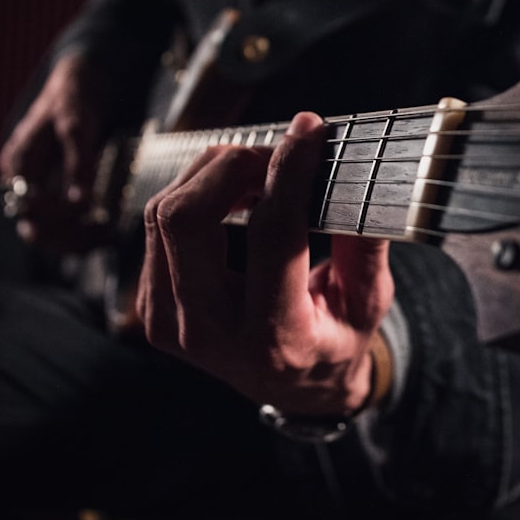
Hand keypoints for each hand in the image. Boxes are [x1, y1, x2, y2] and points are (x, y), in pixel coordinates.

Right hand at [0, 50, 109, 250]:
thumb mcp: (76, 129)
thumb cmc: (73, 102)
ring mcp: (36, 188)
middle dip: (69, 237)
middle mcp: (22, 181)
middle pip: (35, 228)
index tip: (94, 219)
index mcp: (19, 164)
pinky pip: (61, 222)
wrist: (78, 86)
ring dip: (76, 239)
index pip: (31, 210)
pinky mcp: (52, 191)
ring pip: (48, 231)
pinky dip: (81, 230)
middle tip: (105, 233)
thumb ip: (77, 165)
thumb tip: (79, 203)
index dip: (60, 222)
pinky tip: (106, 229)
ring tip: (109, 234)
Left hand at [136, 112, 393, 416]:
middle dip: (232, 166)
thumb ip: (363, 246)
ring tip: (258, 172)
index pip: (273, 236)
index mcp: (276, 340)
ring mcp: (170, 322)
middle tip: (276, 155)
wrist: (292, 388)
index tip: (308, 131)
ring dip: (212, 175)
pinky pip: (157, 226)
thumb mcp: (367, 303)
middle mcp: (211, 334)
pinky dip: (194, 194)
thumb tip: (356, 179)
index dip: (290, 172)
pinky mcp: (151, 306)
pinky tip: (232, 195)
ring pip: (163, 213)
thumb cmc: (335, 339)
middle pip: (186, 219)